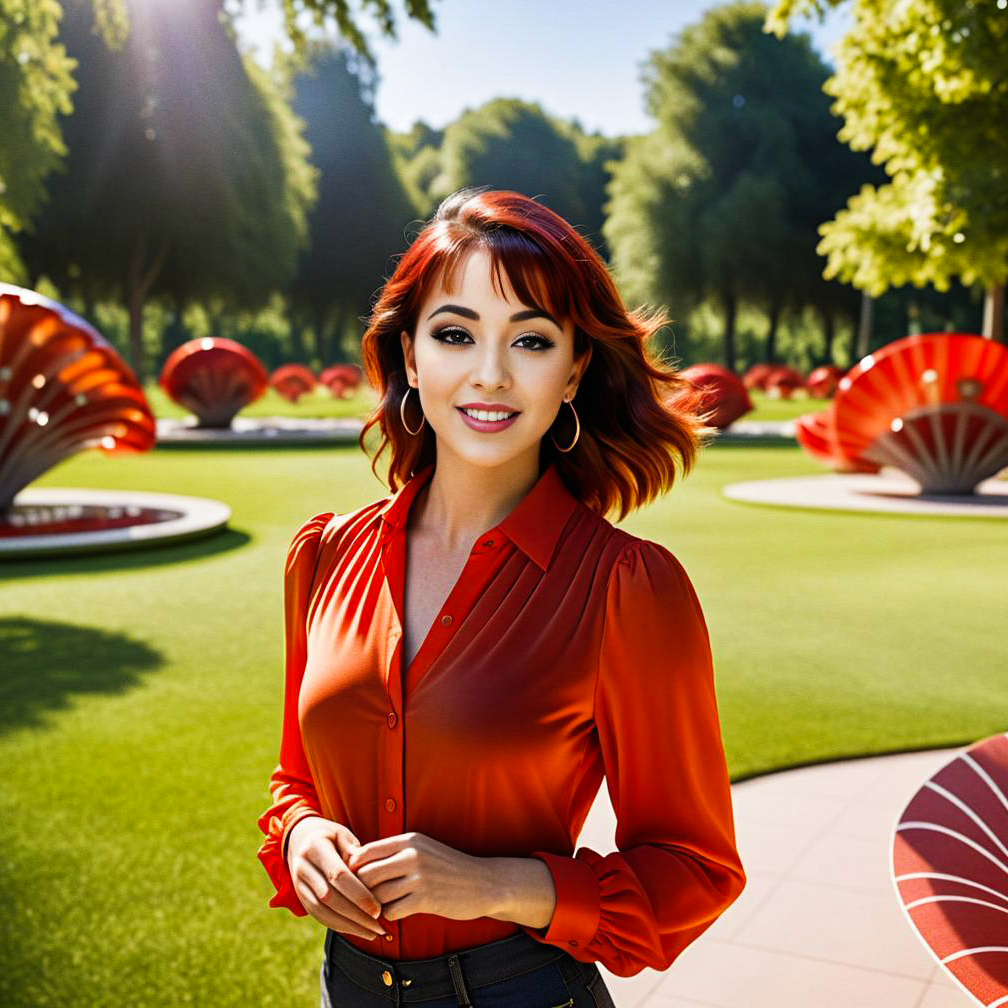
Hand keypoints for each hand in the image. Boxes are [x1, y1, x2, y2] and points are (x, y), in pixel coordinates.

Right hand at [286, 816, 387, 939]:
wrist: (299, 838)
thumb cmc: (329, 835)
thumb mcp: (343, 834)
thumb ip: (356, 853)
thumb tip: (371, 875)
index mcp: (315, 847)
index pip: (338, 875)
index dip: (358, 894)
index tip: (377, 909)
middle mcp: (303, 866)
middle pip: (329, 897)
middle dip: (356, 915)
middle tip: (379, 927)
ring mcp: (298, 883)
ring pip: (322, 910)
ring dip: (348, 925)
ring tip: (372, 933)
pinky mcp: (299, 896)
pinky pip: (317, 915)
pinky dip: (337, 925)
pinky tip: (356, 930)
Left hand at [346, 832, 492, 922]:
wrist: (482, 883)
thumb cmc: (447, 867)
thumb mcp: (423, 848)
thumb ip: (395, 852)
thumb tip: (357, 861)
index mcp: (409, 840)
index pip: (366, 852)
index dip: (355, 868)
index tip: (356, 880)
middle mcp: (412, 855)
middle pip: (366, 874)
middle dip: (361, 889)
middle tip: (364, 899)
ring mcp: (419, 877)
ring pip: (377, 895)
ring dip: (375, 904)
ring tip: (381, 906)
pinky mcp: (425, 899)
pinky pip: (391, 911)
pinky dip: (389, 915)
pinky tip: (397, 912)